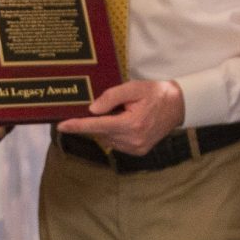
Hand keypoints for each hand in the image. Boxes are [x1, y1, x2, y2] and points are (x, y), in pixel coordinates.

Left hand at [55, 79, 184, 155]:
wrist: (178, 106)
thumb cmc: (155, 93)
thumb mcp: (133, 88)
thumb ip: (112, 97)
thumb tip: (92, 110)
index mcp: (131, 124)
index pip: (97, 126)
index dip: (77, 126)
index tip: (61, 126)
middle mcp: (132, 140)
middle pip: (100, 132)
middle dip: (95, 122)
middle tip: (102, 108)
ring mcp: (136, 148)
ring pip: (107, 139)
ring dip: (105, 128)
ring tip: (121, 114)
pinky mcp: (138, 152)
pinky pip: (116, 143)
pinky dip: (114, 133)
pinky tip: (124, 122)